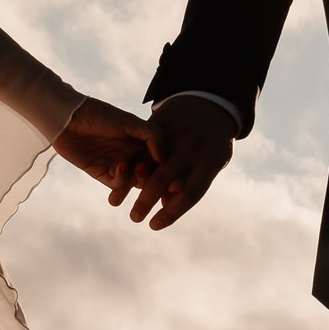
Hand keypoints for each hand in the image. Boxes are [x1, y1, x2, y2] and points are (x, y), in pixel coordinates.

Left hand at [54, 97, 159, 190]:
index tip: (174, 171)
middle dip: (152, 176)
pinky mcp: (103, 175)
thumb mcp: (129, 121)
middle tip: (147, 169)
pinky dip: (121, 182)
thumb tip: (164, 159)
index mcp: (144, 141)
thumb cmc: (99, 115)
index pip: (162, 159)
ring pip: (136, 182)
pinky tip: (117, 169)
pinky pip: (118, 186)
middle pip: (151, 174)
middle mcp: (133, 154)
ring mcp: (119, 165)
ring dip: (137, 180)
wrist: (67, 119)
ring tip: (132, 169)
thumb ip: (152, 135)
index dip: (168, 167)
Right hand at [115, 94, 235, 229]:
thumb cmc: (213, 143)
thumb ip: (190, 184)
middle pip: (164, 180)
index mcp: (210, 162)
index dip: (171, 213)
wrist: (213, 103)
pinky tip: (116, 174)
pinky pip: (140, 145)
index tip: (153, 226)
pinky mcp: (161, 121)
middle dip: (145, 202)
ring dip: (128, 184)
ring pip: (147, 162)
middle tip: (134, 218)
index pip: (190, 194)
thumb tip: (168, 207)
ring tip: (115, 202)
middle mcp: (192, 148)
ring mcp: (175, 133)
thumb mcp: (211, 163)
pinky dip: (128, 161)